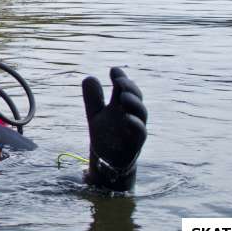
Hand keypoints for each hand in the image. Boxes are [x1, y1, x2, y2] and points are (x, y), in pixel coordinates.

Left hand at [82, 67, 146, 187]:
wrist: (108, 160)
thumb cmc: (105, 134)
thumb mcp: (94, 114)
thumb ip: (92, 98)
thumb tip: (90, 77)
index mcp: (120, 104)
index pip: (124, 87)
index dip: (121, 77)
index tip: (113, 70)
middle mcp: (130, 113)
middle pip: (136, 96)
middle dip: (130, 87)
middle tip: (120, 81)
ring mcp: (135, 127)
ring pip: (141, 112)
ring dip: (134, 103)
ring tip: (123, 96)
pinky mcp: (136, 143)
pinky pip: (140, 132)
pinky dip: (135, 124)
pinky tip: (127, 118)